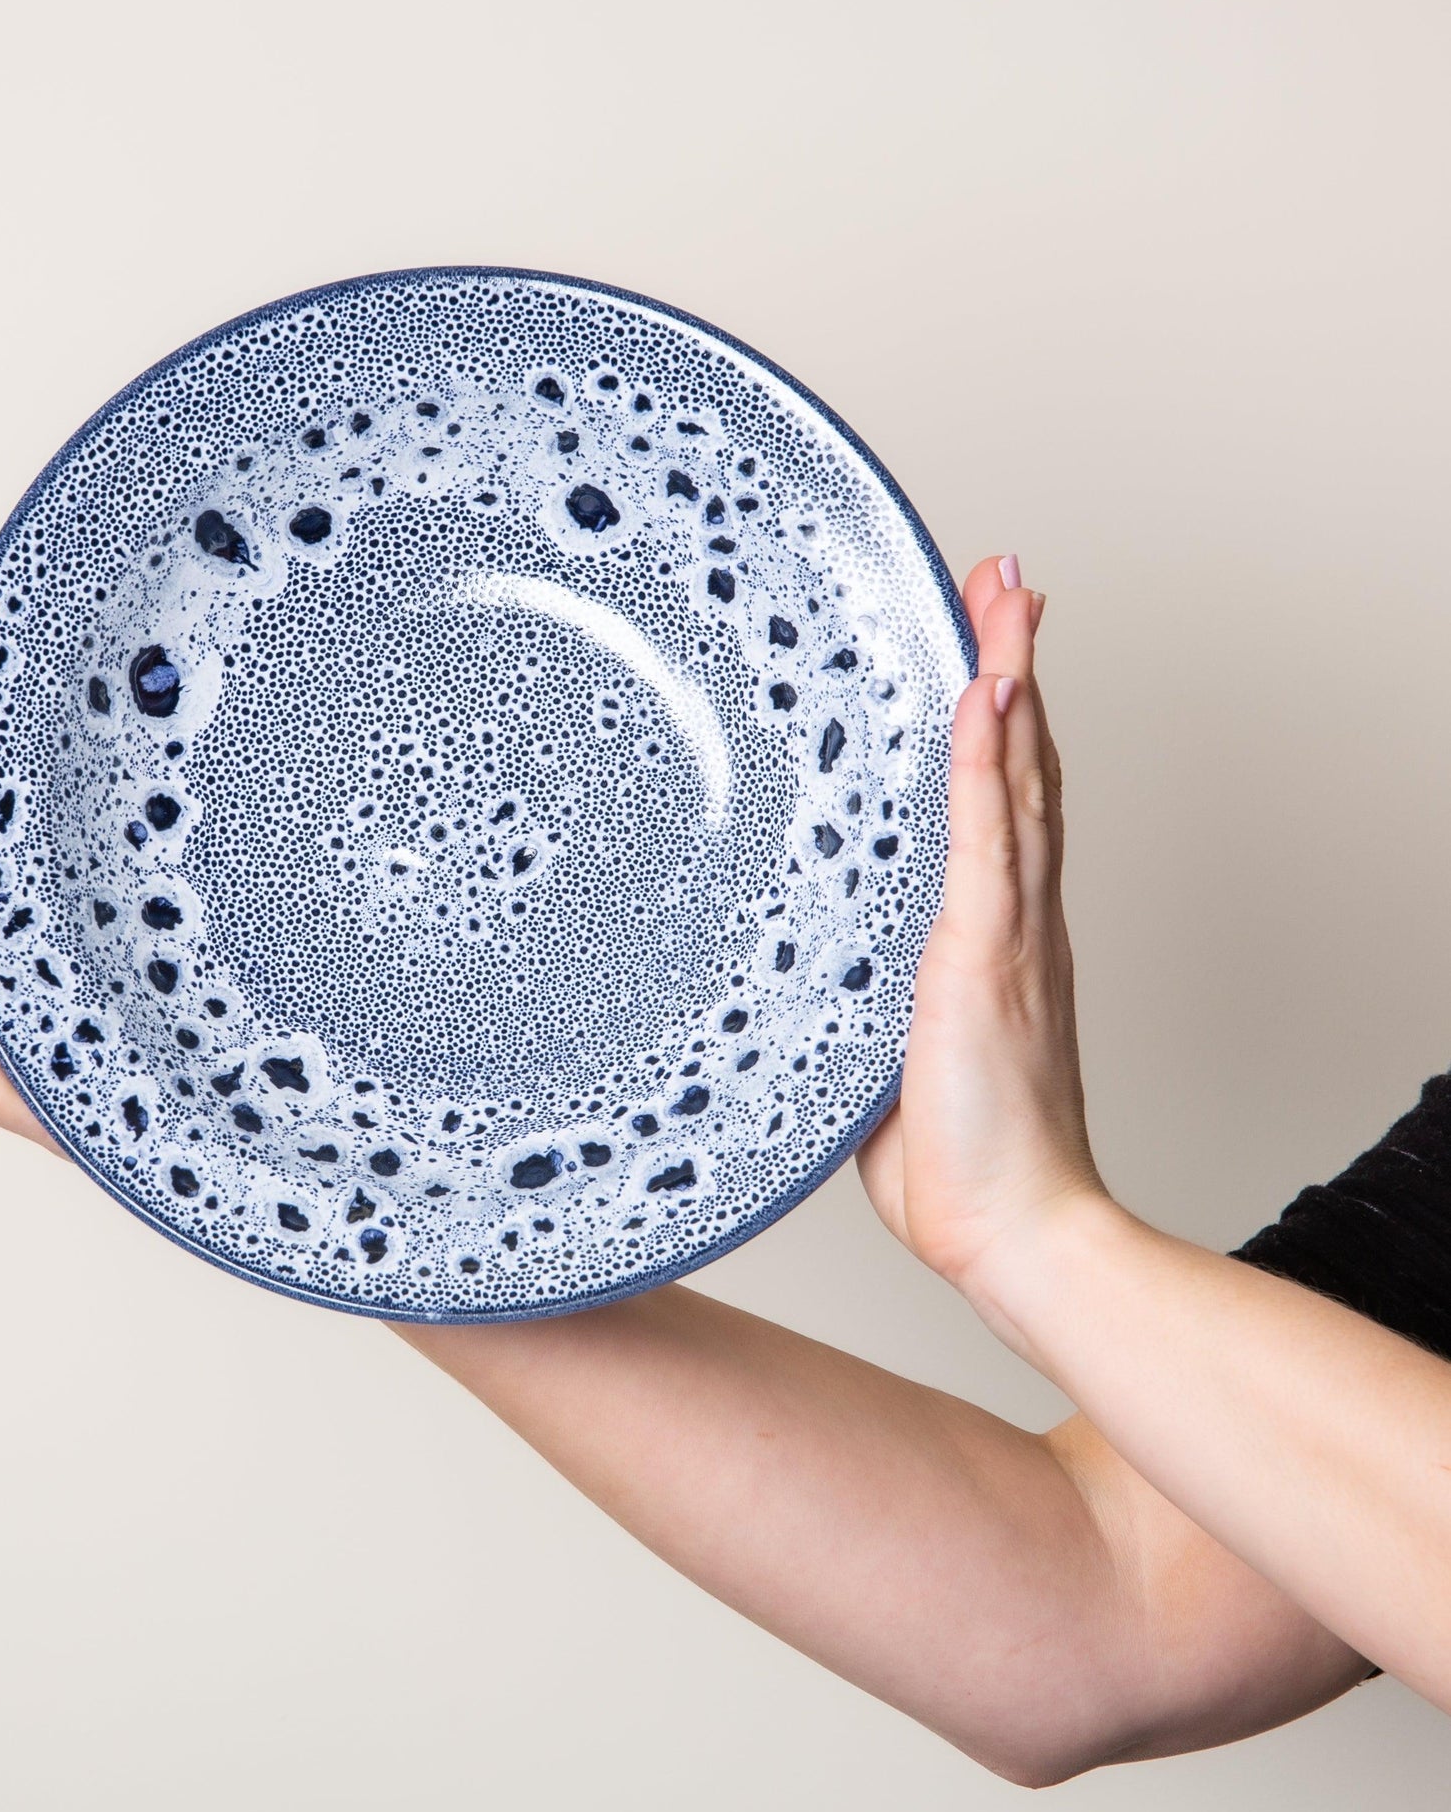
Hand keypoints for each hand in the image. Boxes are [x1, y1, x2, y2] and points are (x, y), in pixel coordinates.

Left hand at [854, 558, 1106, 1301]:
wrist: (1014, 1230)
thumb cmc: (957, 1158)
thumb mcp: (883, 1053)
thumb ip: (854, 1003)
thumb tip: (793, 984)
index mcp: (993, 936)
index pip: (998, 805)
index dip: (999, 724)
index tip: (992, 653)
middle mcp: (1014, 917)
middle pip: (1018, 764)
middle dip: (1012, 665)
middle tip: (1007, 580)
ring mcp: (1007, 930)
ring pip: (1013, 778)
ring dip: (1008, 678)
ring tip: (1005, 593)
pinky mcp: (985, 957)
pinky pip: (985, 840)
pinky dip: (983, 761)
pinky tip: (984, 692)